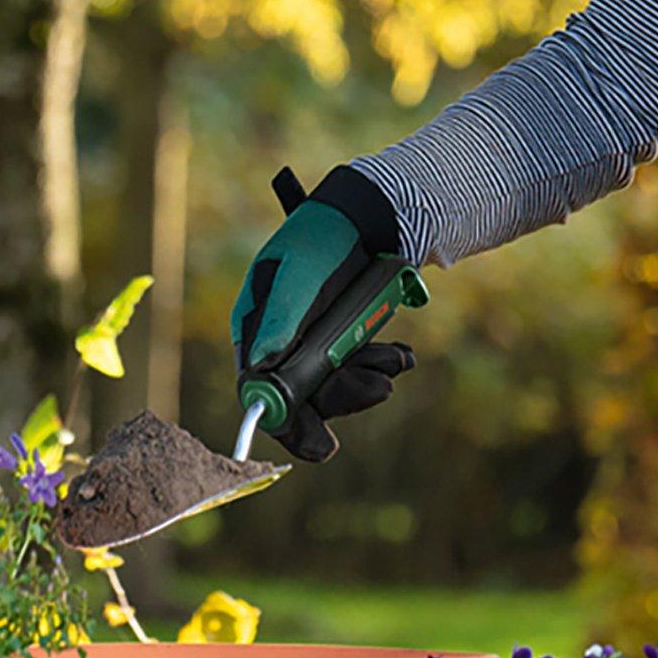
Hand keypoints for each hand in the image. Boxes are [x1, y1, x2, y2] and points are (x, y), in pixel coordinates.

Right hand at [231, 164, 413, 459]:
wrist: (372, 213)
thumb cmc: (326, 235)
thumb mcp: (301, 274)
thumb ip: (282, 319)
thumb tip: (259, 370)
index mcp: (255, 323)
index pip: (259, 386)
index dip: (285, 418)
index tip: (316, 444)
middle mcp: (279, 338)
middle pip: (301, 392)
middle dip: (341, 397)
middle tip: (380, 390)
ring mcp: (312, 339)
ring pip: (334, 382)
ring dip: (367, 379)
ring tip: (398, 361)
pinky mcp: (341, 336)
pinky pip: (357, 364)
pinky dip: (381, 363)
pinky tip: (402, 355)